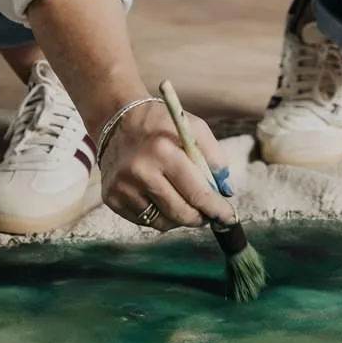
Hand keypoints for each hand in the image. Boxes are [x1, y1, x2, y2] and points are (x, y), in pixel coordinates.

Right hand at [98, 100, 234, 230]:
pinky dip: (159, 215)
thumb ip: (214, 158)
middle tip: (209, 214)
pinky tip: (161, 197)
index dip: (216, 209)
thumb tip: (226, 192)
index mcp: (163, 152)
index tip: (230, 218)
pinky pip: (144, 221)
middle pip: (181, 213)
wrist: (117, 120)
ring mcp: (123, 188)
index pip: (197, 192)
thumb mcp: (193, 128)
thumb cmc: (160, 125)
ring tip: (184, 201)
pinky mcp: (112, 198)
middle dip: (200, 217)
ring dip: (180, 218)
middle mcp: (140, 172)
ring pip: (163, 222)